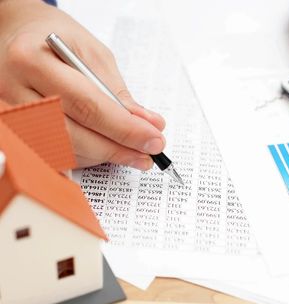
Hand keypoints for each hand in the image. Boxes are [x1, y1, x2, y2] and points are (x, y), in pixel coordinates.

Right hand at [0, 0, 165, 168]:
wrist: (20, 39)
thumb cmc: (59, 41)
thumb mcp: (94, 54)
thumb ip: (119, 92)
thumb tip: (148, 125)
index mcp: (33, 61)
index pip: (87, 105)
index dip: (124, 128)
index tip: (153, 140)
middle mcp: (15, 92)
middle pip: (74, 136)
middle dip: (118, 149)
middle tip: (148, 154)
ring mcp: (14, 117)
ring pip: (66, 152)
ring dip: (106, 157)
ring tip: (133, 152)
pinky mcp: (21, 134)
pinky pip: (58, 157)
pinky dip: (88, 157)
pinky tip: (107, 149)